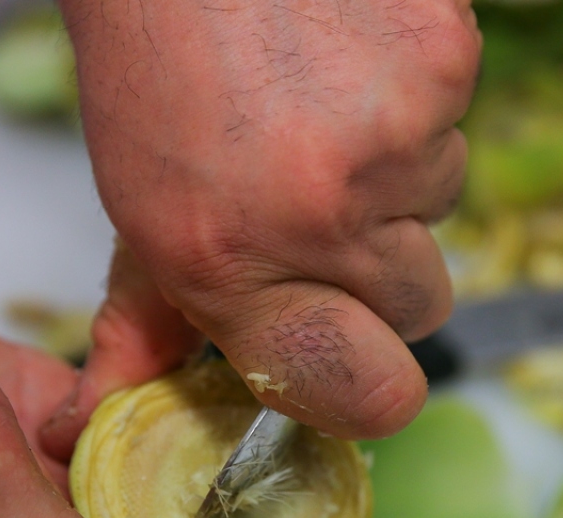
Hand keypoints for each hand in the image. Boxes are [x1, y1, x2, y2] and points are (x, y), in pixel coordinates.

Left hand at [41, 0, 481, 455]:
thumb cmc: (156, 57)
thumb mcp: (136, 202)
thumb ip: (146, 318)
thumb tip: (105, 415)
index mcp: (228, 262)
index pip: (373, 396)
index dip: (374, 383)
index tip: (353, 355)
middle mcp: (319, 214)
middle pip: (421, 304)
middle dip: (381, 266)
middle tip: (318, 194)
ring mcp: (394, 138)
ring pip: (439, 203)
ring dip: (395, 172)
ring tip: (322, 107)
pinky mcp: (447, 62)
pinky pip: (457, 116)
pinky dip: (416, 97)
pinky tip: (350, 60)